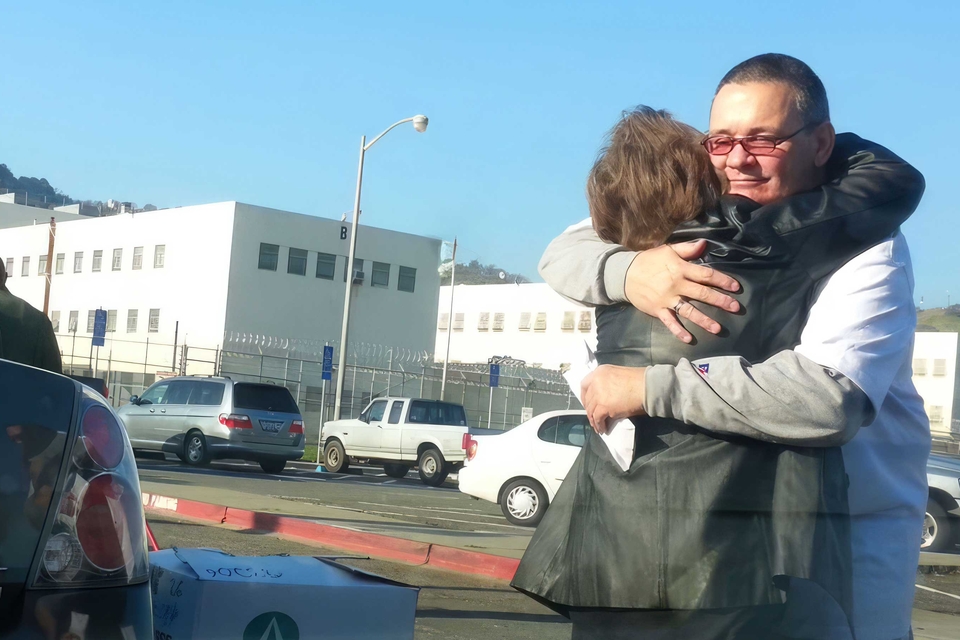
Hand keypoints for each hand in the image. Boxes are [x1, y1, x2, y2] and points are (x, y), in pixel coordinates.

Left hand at [581, 364, 646, 434]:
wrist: (648, 386)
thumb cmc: (640, 381)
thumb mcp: (619, 376)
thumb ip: (609, 383)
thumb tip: (607, 398)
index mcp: (600, 371)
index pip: (584, 384)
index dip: (584, 396)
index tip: (587, 404)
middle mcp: (596, 381)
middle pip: (588, 399)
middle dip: (590, 410)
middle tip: (593, 417)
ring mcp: (599, 394)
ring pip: (591, 410)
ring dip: (593, 420)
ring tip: (598, 426)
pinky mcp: (604, 406)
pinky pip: (597, 418)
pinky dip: (599, 425)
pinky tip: (603, 428)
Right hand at [624, 240, 740, 343]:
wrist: (624, 274)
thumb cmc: (649, 261)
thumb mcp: (667, 250)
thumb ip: (687, 249)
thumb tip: (705, 244)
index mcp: (680, 269)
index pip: (706, 275)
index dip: (722, 280)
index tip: (736, 287)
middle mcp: (676, 285)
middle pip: (702, 293)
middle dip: (720, 301)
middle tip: (735, 307)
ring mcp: (667, 299)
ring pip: (688, 310)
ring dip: (704, 320)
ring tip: (717, 328)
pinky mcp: (658, 309)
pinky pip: (669, 322)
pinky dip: (678, 331)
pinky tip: (688, 339)